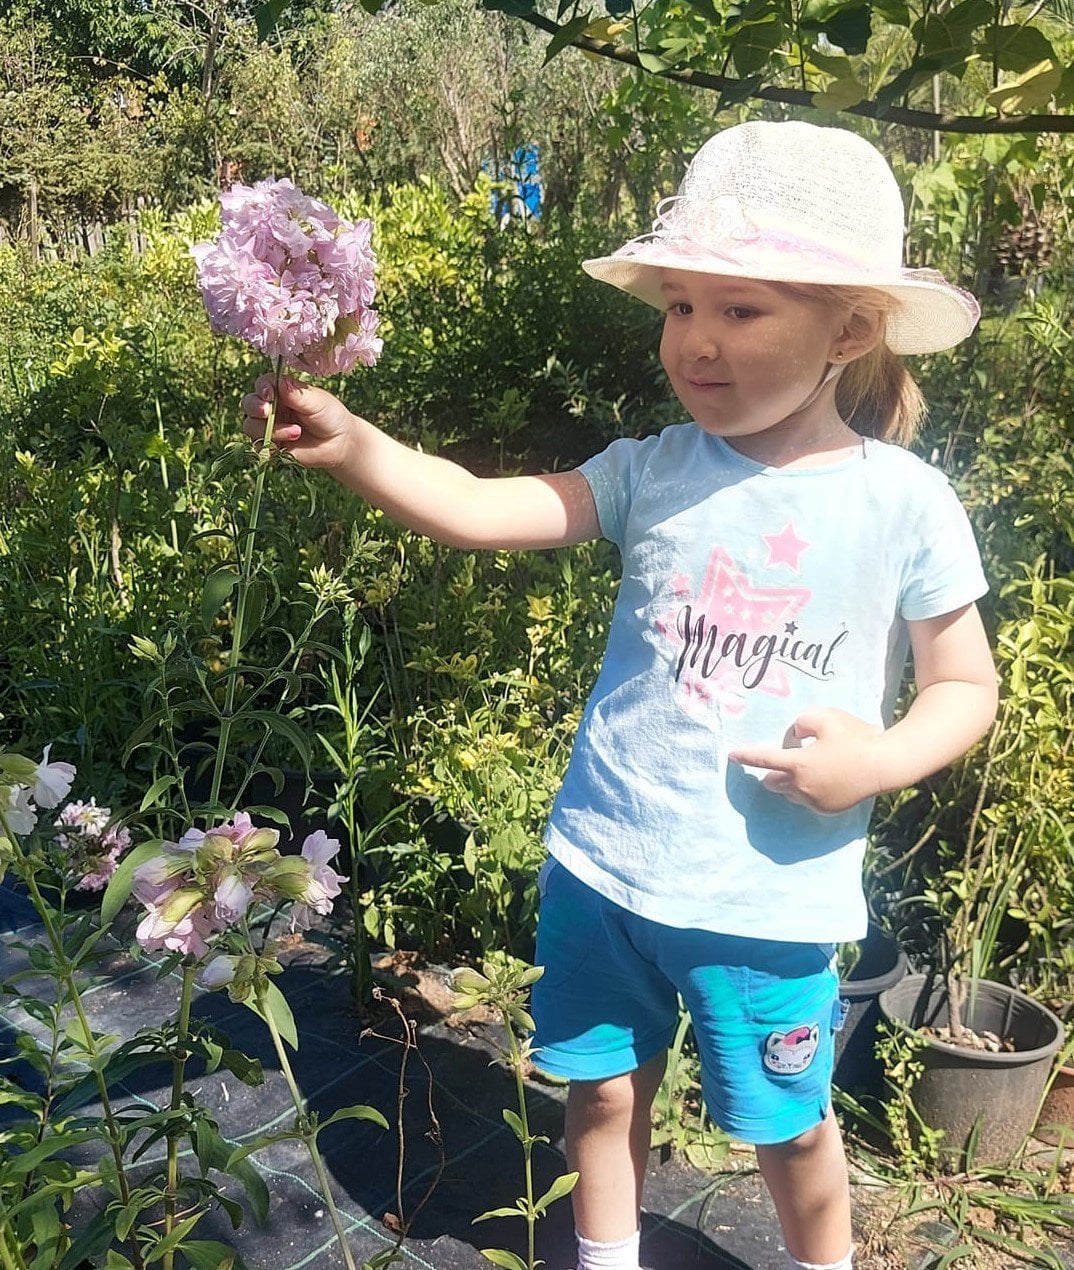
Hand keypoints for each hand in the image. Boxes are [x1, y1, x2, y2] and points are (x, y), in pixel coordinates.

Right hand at [240, 374, 356, 470]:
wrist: (339, 444)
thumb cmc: (330, 416)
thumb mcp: (317, 401)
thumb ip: (297, 393)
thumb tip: (279, 382)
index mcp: (280, 391)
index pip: (262, 385)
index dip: (262, 388)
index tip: (269, 394)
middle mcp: (271, 408)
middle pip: (248, 404)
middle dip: (254, 407)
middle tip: (267, 412)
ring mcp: (269, 427)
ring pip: (250, 426)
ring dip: (272, 429)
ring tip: (297, 432)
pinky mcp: (271, 446)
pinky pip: (258, 446)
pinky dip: (269, 445)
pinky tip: (288, 444)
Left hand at [727, 708, 885, 813]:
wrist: (884, 765)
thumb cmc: (854, 737)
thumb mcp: (824, 717)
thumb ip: (801, 723)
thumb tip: (795, 736)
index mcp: (797, 764)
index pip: (762, 759)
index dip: (745, 755)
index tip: (731, 754)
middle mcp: (801, 787)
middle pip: (772, 782)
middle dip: (772, 772)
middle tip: (786, 759)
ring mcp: (815, 801)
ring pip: (790, 792)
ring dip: (791, 781)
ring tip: (811, 767)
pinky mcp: (828, 809)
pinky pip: (809, 800)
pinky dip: (809, 790)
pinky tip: (826, 777)